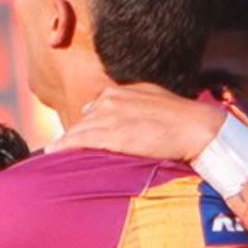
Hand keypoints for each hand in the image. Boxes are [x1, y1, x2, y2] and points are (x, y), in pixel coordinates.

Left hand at [53, 83, 224, 162]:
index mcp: (120, 92)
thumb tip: (118, 118)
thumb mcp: (154, 101)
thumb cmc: (182, 119)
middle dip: (72, 137)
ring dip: (64, 144)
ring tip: (50, 155)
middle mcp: (110, 100)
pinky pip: (79, 141)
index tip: (77, 138)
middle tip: (58, 152)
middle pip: (82, 122)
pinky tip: (52, 153)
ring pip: (77, 131)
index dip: (85, 127)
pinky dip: (64, 147)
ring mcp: (109, 116)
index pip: (93, 110)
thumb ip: (133, 107)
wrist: (196, 127)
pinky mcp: (110, 134)